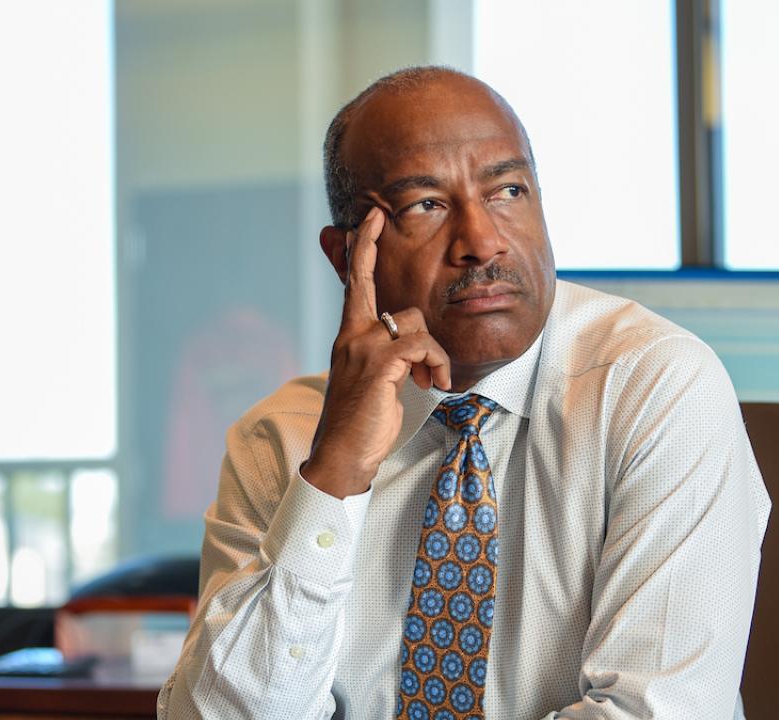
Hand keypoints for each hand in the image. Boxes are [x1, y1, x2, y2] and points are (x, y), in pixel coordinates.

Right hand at [302, 207, 451, 497]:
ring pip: (415, 323)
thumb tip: (414, 347)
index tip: (369, 220)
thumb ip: (388, 355)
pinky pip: (422, 345)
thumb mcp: (375, 380)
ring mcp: (363, 347)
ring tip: (431, 381)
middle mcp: (352, 335)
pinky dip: (437, 363)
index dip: (362, 249)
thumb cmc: (360, 421)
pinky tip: (434, 383)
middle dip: (388, 276)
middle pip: (385, 296)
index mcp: (348, 336)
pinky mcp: (379, 364)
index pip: (355, 284)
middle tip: (385, 239)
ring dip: (434, 353)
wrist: (342, 453)